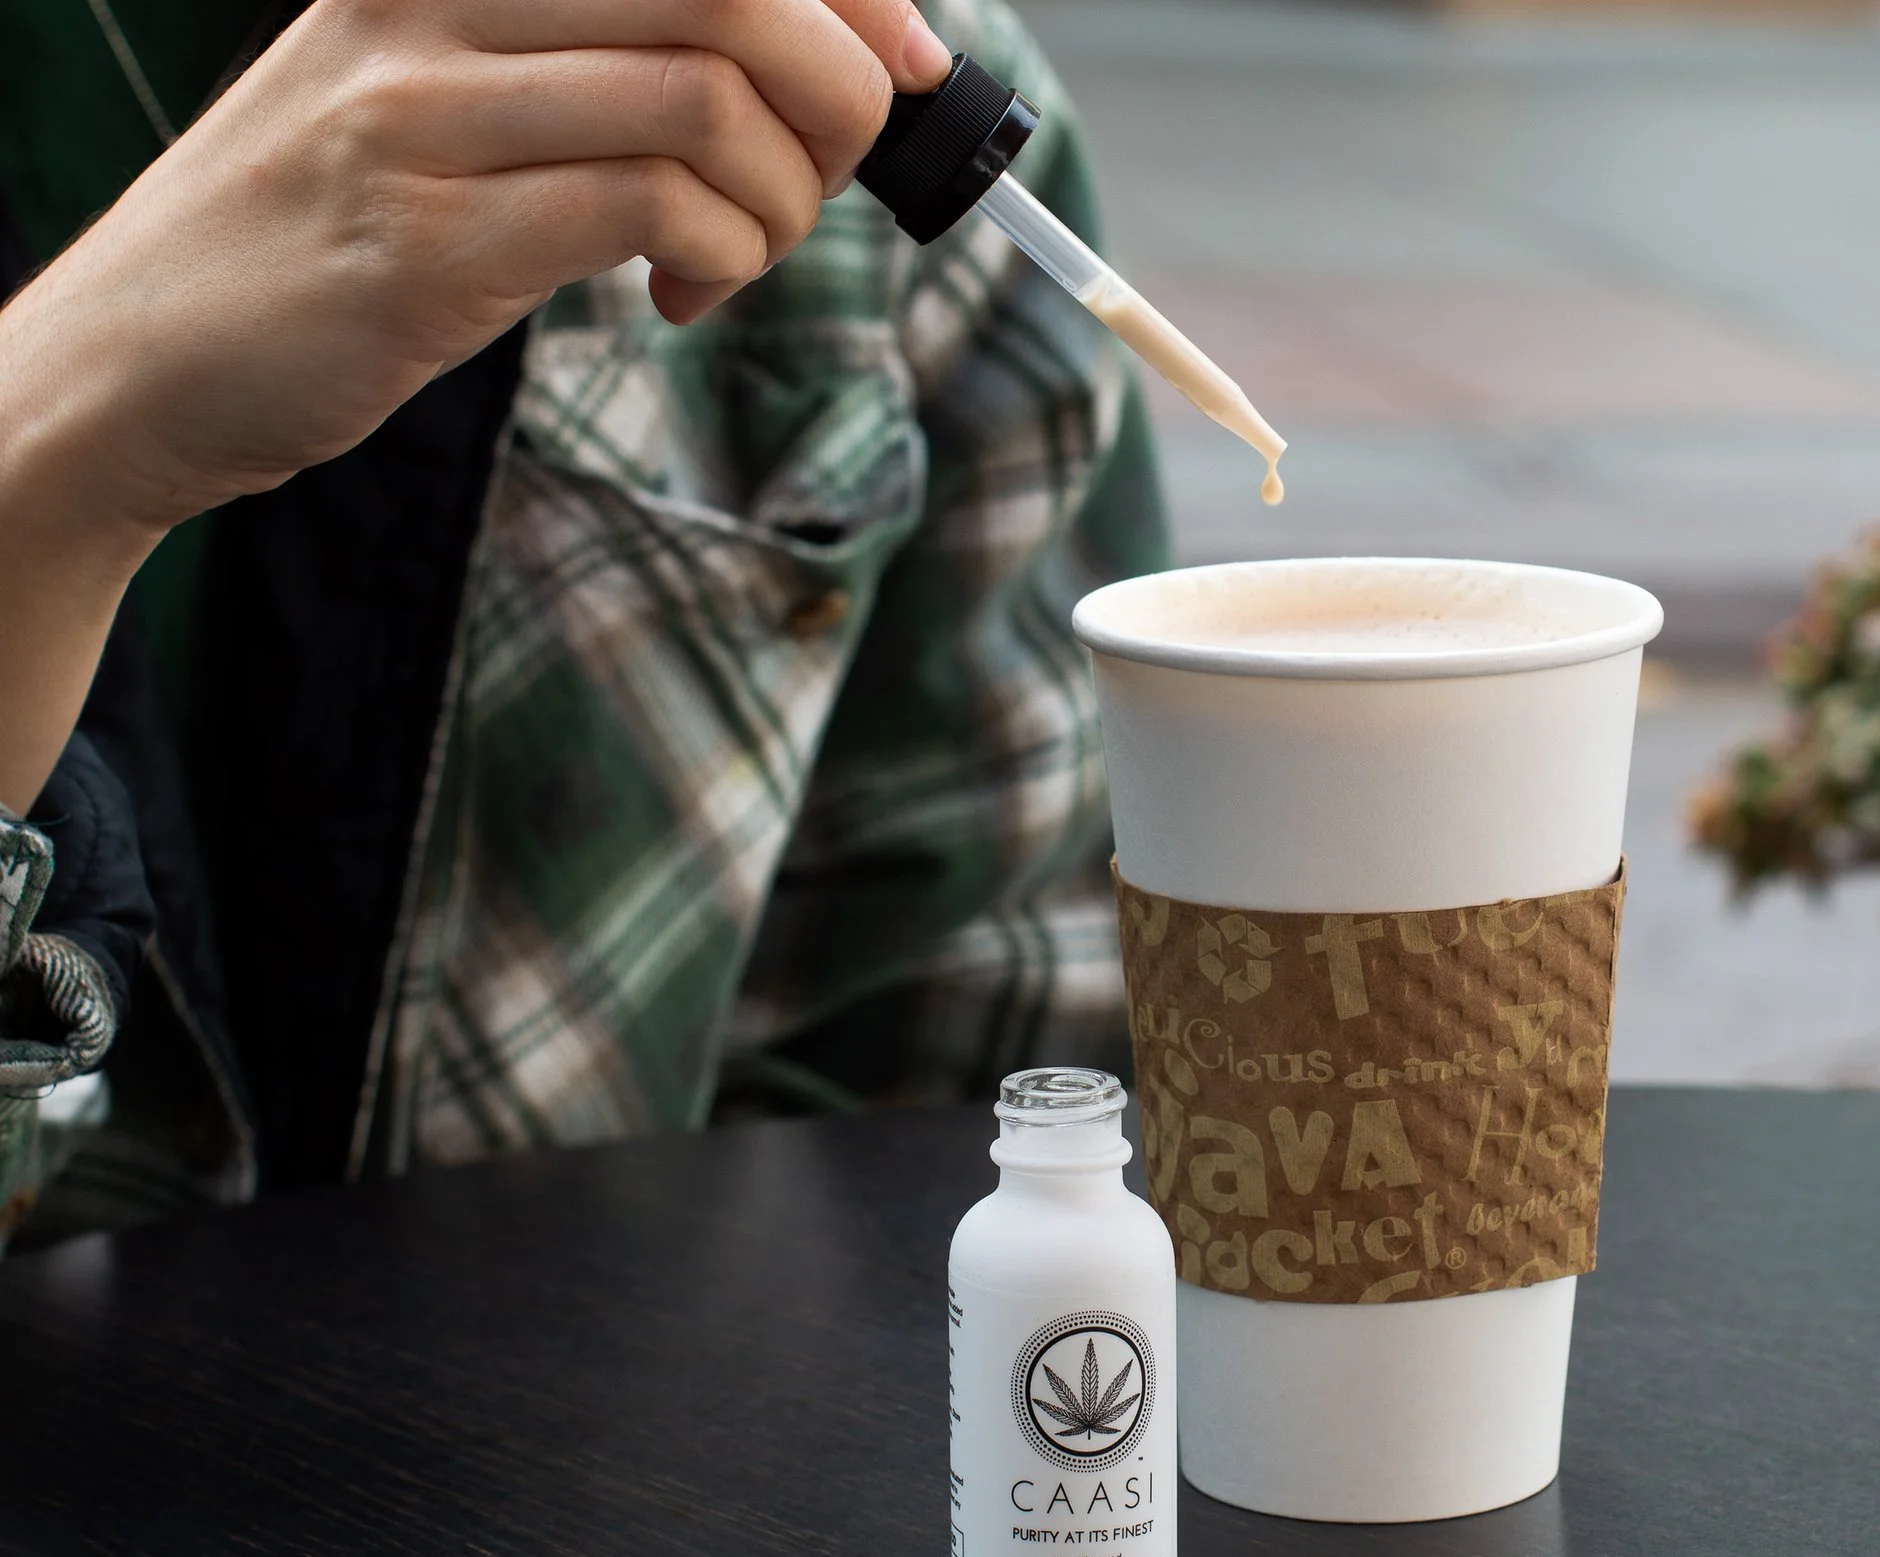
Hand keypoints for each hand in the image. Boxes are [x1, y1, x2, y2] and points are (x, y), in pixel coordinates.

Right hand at [0, 0, 949, 808]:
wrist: (135, 363)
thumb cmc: (321, 237)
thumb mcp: (441, 99)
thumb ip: (594, 63)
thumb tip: (805, 72)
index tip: (908, 61)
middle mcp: (430, 5)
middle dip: (841, 96)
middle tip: (830, 179)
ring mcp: (421, 118)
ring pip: (710, 101)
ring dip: (785, 202)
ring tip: (740, 253)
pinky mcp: (427, 243)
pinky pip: (651, 209)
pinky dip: (721, 259)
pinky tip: (683, 296)